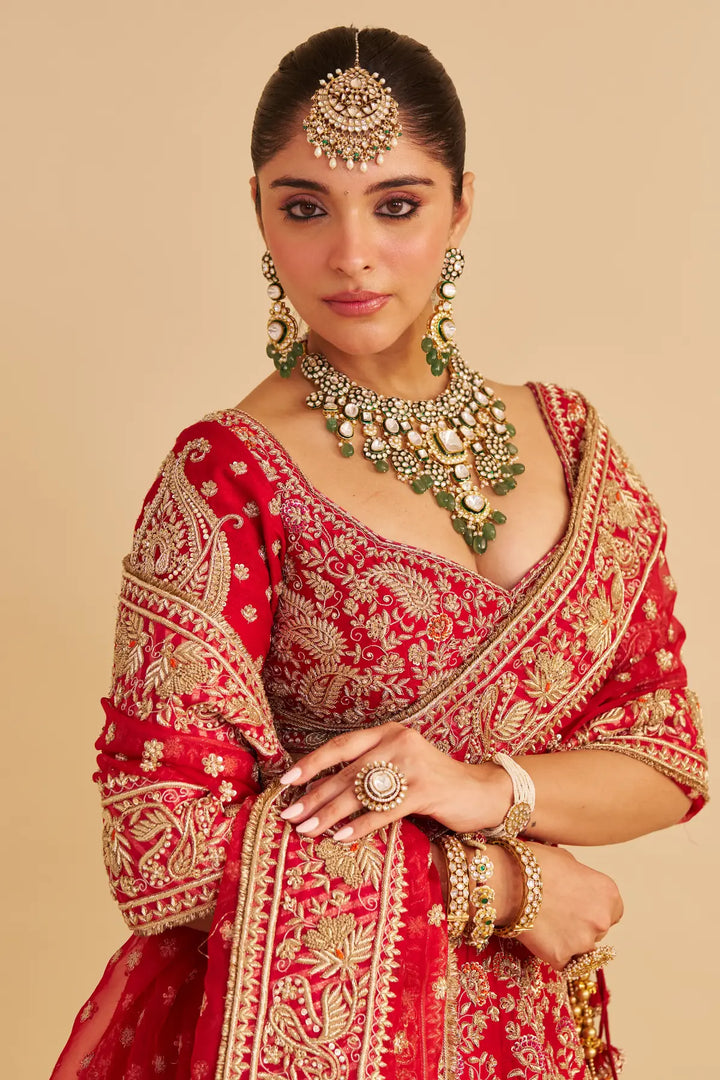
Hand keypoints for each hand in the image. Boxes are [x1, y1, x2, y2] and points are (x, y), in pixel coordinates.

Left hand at [278, 722, 511, 840]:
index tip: (286, 781)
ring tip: (306, 830)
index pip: (341, 745)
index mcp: (388, 732)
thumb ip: (369, 770)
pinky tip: (340, 838)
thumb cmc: (433, 784)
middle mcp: (398, 741)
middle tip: (289, 814)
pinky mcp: (424, 789)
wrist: (481, 791)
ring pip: (360, 791)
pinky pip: (383, 811)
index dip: (312, 762)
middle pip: (346, 771)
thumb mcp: (400, 766)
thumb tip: (319, 792)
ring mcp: (412, 764)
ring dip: (329, 813)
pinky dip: (359, 826)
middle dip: (314, 795)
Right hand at [518, 843, 622, 969]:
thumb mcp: (568, 861)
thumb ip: (583, 880)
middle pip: (598, 931)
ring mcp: (583, 941)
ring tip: (544, 923)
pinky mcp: (562, 957)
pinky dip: (551, 952)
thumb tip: (580, 889)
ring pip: (581, 948)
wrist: (507, 881)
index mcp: (608, 893)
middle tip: (557, 913)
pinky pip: (561, 960)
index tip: (579, 905)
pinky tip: (537, 934)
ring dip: (567, 940)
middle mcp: (602, 919)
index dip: (594, 908)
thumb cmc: (534, 864)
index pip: (614, 911)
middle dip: (581, 924)